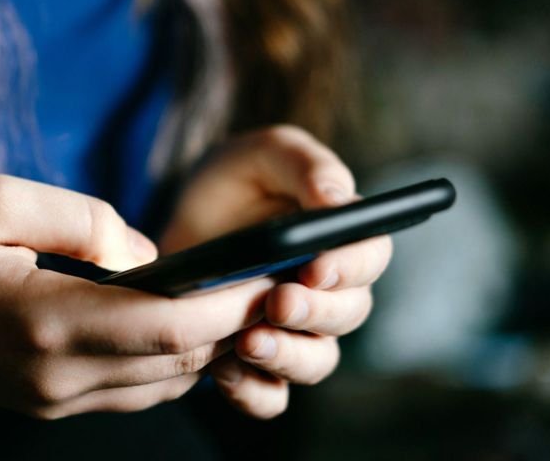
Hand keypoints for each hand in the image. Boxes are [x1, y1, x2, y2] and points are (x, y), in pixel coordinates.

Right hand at [0, 174, 274, 418]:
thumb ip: (82, 219)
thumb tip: (147, 253)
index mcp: (43, 321)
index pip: (167, 326)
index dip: (229, 303)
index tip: (269, 272)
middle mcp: (54, 376)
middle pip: (176, 360)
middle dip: (231, 323)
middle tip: (269, 278)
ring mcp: (50, 399)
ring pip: (160, 383)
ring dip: (204, 345)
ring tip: (233, 298)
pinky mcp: (44, 402)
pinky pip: (129, 390)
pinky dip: (168, 361)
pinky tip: (180, 324)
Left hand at [159, 125, 392, 418]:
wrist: (179, 221)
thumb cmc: (234, 180)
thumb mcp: (263, 154)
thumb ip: (303, 164)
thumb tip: (337, 198)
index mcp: (342, 237)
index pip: (370, 256)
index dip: (349, 267)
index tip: (316, 267)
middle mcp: (328, 291)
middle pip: (348, 314)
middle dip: (314, 312)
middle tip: (277, 301)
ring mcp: (294, 331)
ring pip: (316, 361)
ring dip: (288, 357)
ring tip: (248, 342)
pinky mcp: (256, 362)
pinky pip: (270, 396)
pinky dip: (254, 391)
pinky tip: (225, 372)